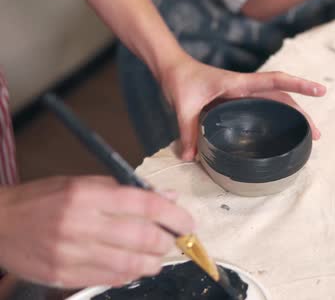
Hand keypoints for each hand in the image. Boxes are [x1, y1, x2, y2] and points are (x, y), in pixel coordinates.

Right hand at [0, 176, 193, 287]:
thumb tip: (166, 197)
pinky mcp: (65, 275)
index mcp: (87, 194)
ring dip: (153, 261)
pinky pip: (110, 279)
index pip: (145, 204)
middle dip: (167, 241)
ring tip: (157, 256)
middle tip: (174, 240)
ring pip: (130, 263)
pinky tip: (134, 266)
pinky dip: (130, 274)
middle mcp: (81, 223)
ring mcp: (72, 253)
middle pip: (142, 237)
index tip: (187, 222)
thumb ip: (126, 191)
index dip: (174, 215)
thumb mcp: (83, 183)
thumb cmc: (43, 199)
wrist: (0, 224)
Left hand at [158, 53, 326, 160]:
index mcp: (238, 83)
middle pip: (283, 97)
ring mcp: (244, 94)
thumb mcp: (182, 106)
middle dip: (302, 113)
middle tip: (316, 135)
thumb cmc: (180, 80)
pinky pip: (264, 108)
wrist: (173, 68)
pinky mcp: (238, 101)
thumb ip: (187, 131)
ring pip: (277, 103)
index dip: (299, 84)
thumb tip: (190, 158)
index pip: (275, 81)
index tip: (319, 90)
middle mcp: (246, 87)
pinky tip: (281, 133)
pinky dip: (278, 118)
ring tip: (307, 137)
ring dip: (294, 116)